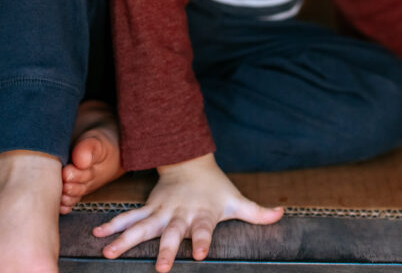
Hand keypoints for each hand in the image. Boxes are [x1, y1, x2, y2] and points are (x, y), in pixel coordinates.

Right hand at [93, 153, 282, 271]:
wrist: (190, 163)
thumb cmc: (215, 189)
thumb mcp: (236, 200)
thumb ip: (257, 212)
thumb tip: (282, 213)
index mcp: (202, 214)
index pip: (204, 229)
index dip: (202, 241)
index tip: (200, 255)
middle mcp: (180, 214)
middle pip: (172, 233)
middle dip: (166, 249)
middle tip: (161, 267)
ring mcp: (162, 211)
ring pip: (142, 226)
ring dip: (125, 239)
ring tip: (108, 251)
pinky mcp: (149, 209)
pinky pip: (129, 218)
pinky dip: (113, 225)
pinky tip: (96, 235)